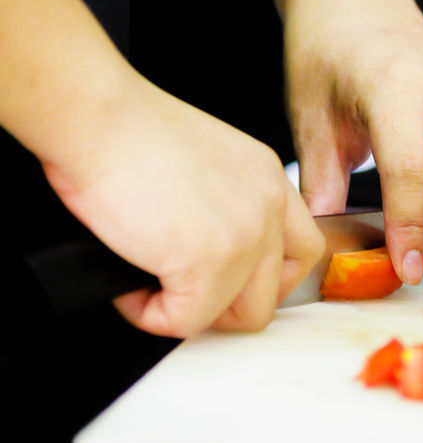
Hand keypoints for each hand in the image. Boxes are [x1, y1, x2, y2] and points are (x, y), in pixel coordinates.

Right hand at [43, 76, 324, 337]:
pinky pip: (186, 321)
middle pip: (277, 289)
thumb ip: (225, 205)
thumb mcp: (205, 163)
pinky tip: (131, 283)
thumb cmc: (129, 135)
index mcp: (267, 175)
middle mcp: (268, 202)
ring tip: (149, 281)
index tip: (228, 284)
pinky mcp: (209, 262)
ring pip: (241, 315)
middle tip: (183, 291)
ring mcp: (246, 234)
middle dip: (228, 304)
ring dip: (191, 310)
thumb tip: (208, 256)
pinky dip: (149, 313)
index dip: (264, 278)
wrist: (100, 121)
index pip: (302, 247)